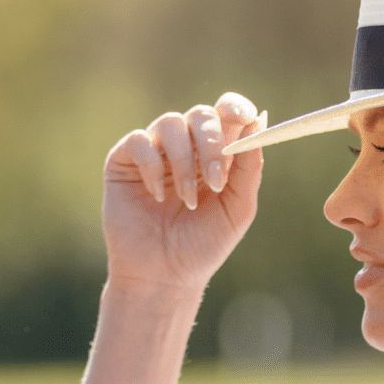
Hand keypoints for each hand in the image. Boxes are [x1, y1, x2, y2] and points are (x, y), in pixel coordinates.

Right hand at [102, 92, 266, 293]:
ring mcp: (155, 152)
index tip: (245, 116)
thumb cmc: (204, 245)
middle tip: (216, 179)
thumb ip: (249, 168)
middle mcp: (187, 148)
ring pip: (170, 123)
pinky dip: (153, 166)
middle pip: (201, 114)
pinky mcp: (124, 161)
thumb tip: (259, 120)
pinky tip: (158, 196)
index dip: (235, 107)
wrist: (165, 276)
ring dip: (185, 163)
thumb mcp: (238, 208)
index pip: (226, 113)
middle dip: (212, 143)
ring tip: (189, 200)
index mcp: (217, 154)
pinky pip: (139, 141)